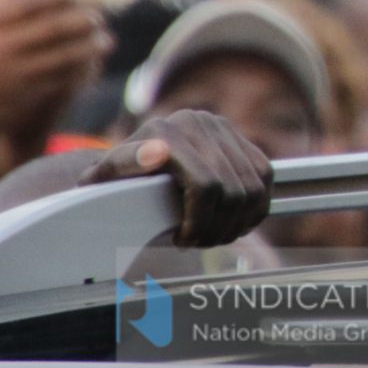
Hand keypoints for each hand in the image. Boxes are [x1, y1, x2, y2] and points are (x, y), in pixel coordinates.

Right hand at [0, 0, 108, 187]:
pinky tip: (90, 68)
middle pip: (52, 25)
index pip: (27, 1)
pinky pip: (60, 80)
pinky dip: (79, 72)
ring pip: (63, 54)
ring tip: (106, 40)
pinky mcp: (21, 97)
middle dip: (82, 19)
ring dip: (89, 46)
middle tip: (98, 16)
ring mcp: (11, 74)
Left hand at [82, 110, 274, 247]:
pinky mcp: (241, 139)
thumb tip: (154, 154)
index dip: (198, 218)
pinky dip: (254, 208)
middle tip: (194, 243)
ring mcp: (222, 129)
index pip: (204, 185)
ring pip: (252, 190)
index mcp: (163, 132)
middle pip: (230, 193)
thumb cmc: (115, 178)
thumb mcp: (102, 177)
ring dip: (236, 222)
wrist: (136, 157)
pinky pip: (265, 179)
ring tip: (211, 235)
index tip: (182, 239)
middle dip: (214, 229)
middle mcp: (198, 123)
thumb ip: (114, 171)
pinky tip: (232, 221)